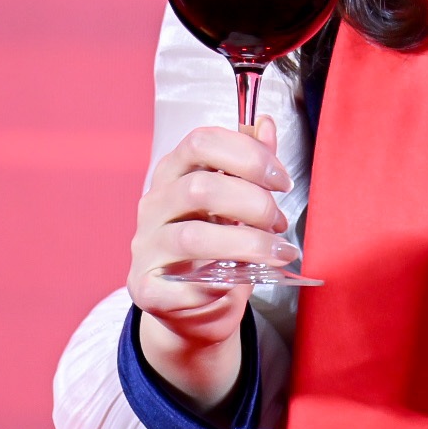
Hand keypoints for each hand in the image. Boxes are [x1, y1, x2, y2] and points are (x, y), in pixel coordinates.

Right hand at [127, 118, 292, 409]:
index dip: (248, 155)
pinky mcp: (145, 289)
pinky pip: (173, 288)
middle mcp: (154, 207)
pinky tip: (234, 285)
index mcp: (174, 175)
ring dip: (246, 245)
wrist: (194, 305)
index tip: (282, 180)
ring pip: (192, 238)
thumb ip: (249, 164)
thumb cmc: (219, 246)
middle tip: (281, 223)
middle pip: (199, 188)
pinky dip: (211, 287)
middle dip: (254, 203)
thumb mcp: (237, 201)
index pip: (200, 142)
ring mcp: (145, 248)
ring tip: (278, 254)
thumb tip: (264, 123)